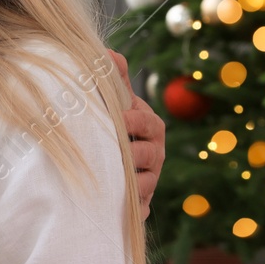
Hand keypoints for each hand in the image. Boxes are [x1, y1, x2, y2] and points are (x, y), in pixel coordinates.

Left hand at [108, 49, 165, 220]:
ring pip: (145, 184)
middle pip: (150, 155)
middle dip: (134, 154)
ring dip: (132, 185)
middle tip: (119, 153)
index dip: (134, 121)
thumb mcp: (116, 103)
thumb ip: (114, 81)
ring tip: (117, 183)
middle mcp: (155, 154)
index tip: (119, 119)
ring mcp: (149, 179)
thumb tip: (109, 54)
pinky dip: (131, 210)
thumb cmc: (115, 126)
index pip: (148, 123)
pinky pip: (140, 208)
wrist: (113, 160)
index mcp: (150, 128)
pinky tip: (116, 210)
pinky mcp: (141, 202)